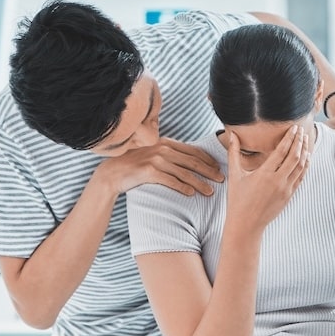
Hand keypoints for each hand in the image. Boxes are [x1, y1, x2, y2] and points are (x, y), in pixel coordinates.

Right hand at [97, 137, 223, 195]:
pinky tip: (191, 193)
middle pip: (193, 162)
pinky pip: (171, 180)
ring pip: (185, 173)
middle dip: (210, 171)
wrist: (113, 173)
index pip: (193, 151)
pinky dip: (183, 187)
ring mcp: (156, 159)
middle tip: (221, 180)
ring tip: (209, 192)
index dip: (208, 160)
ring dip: (200, 183)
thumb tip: (191, 161)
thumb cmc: (136, 165)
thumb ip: (170, 154)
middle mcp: (163, 149)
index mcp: (166, 142)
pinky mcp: (149, 171)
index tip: (218, 168)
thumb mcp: (154, 154)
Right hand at [224, 126, 310, 231]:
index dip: (290, 137)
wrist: (246, 224)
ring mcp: (285, 189)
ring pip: (301, 167)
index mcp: (264, 173)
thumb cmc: (237, 199)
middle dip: (300, 141)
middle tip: (302, 130)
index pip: (282, 151)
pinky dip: (305, 166)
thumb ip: (234, 153)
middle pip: (295, 156)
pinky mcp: (289, 196)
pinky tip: (306, 158)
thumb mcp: (234, 175)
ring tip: (306, 141)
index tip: (294, 128)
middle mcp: (277, 181)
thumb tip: (231, 135)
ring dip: (305, 152)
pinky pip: (301, 178)